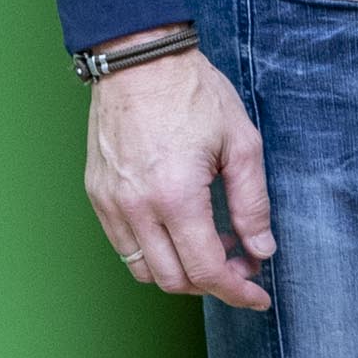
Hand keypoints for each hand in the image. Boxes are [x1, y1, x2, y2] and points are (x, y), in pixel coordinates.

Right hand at [85, 42, 274, 310]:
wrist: (140, 61)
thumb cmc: (195, 94)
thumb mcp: (242, 143)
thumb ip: (252, 203)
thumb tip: (261, 250)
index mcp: (175, 196)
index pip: (205, 270)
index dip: (236, 291)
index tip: (258, 296)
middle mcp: (136, 208)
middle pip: (172, 279)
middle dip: (212, 284)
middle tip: (242, 267)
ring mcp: (110, 204)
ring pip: (144, 269)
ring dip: (181, 271)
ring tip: (215, 245)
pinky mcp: (97, 195)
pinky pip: (124, 245)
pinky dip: (155, 252)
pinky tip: (182, 229)